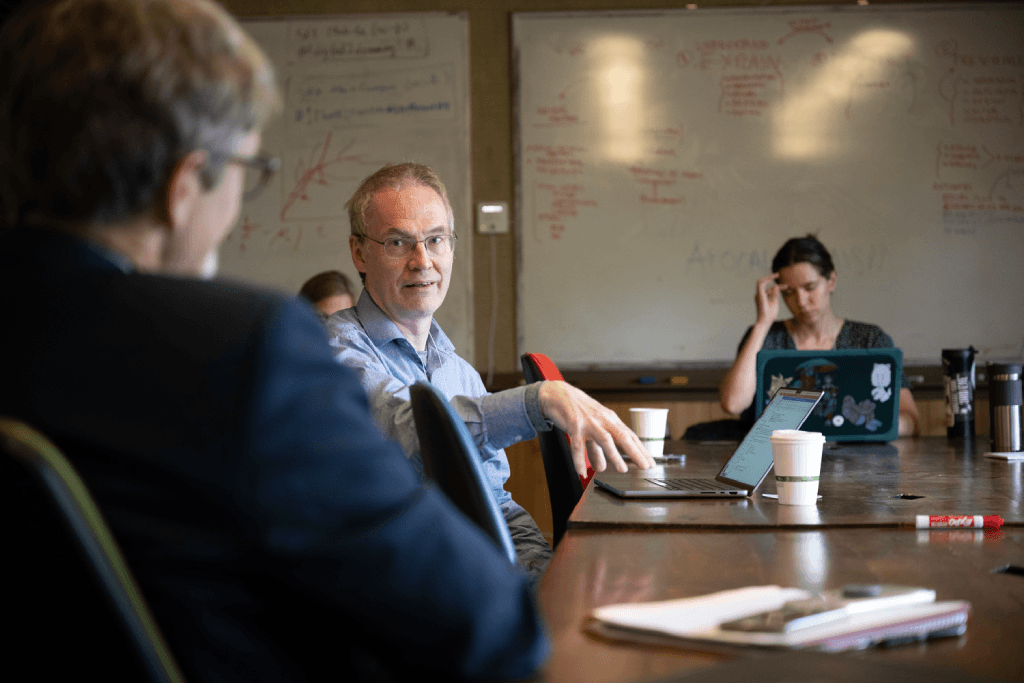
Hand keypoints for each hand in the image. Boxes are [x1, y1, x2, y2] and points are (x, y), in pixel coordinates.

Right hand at [538, 380, 654, 476]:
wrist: (558, 394)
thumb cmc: (578, 411)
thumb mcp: (591, 428)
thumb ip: (597, 449)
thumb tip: (602, 468)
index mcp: (610, 419)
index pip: (629, 436)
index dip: (641, 450)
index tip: (650, 463)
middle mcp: (602, 420)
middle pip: (623, 436)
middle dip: (635, 452)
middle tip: (645, 466)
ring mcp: (589, 422)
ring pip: (605, 439)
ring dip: (615, 455)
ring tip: (622, 469)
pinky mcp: (574, 424)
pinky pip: (577, 445)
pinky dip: (580, 460)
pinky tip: (581, 472)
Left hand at [755, 272, 779, 323]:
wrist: (763, 323)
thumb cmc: (768, 315)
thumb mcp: (774, 304)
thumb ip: (775, 294)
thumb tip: (776, 286)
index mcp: (760, 295)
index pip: (761, 282)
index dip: (767, 277)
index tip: (775, 276)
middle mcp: (759, 295)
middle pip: (764, 283)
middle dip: (771, 278)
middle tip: (778, 275)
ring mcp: (761, 297)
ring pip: (768, 289)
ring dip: (776, 287)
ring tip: (786, 286)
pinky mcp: (764, 300)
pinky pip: (769, 293)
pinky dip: (775, 291)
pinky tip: (782, 290)